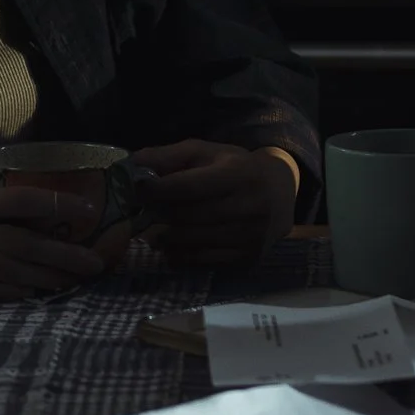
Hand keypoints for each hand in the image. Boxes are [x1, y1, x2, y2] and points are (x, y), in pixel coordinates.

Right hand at [0, 186, 106, 300]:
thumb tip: (4, 220)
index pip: (16, 201)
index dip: (54, 208)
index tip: (86, 213)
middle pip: (18, 240)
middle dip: (61, 253)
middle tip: (96, 262)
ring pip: (1, 267)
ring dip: (41, 277)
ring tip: (73, 283)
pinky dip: (3, 293)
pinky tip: (27, 297)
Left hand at [130, 140, 296, 265]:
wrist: (281, 194)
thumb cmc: (236, 168)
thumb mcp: (207, 153)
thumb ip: (170, 156)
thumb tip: (134, 163)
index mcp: (238, 175)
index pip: (188, 186)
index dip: (156, 189)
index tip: (135, 190)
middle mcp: (248, 207)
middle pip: (187, 216)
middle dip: (158, 214)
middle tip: (141, 212)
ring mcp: (250, 236)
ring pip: (192, 241)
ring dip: (165, 237)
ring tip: (152, 231)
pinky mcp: (248, 258)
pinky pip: (203, 261)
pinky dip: (180, 255)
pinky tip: (171, 246)